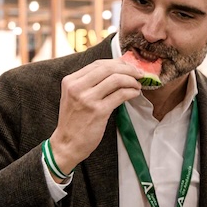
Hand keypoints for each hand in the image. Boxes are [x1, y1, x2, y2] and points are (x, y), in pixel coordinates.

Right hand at [49, 59, 142, 173]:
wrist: (67, 144)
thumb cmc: (74, 121)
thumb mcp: (74, 96)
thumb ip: (89, 83)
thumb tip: (116, 71)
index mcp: (70, 81)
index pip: (98, 63)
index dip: (117, 63)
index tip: (128, 66)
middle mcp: (77, 87)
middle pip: (108, 68)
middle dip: (128, 68)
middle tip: (139, 73)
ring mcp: (87, 99)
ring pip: (116, 79)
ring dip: (131, 80)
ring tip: (137, 85)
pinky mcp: (98, 111)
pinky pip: (120, 95)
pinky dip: (131, 92)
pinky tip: (135, 94)